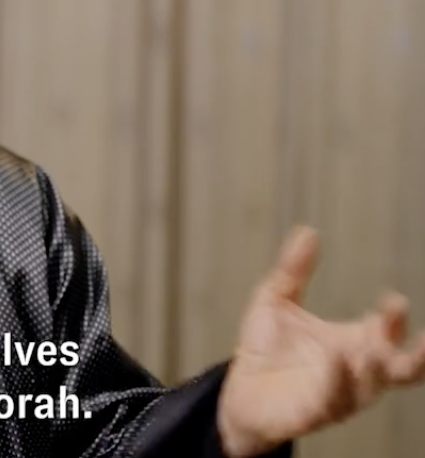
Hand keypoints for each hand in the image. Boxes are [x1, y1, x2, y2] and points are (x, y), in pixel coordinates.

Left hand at [217, 226, 424, 456]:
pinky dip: (336, 383)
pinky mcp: (313, 412)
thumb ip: (293, 270)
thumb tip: (308, 231)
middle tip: (410, 333)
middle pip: (403, 368)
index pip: (389, 331)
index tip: (392, 299)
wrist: (237, 393)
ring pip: (371, 387)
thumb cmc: (265, 350)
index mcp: (353, 343)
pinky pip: (333, 402)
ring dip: (374, 368)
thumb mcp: (276, 301)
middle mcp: (355, 371)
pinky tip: (334, 362)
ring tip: (370, 350)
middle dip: (415, 354)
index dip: (396, 317)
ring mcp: (338, 395)